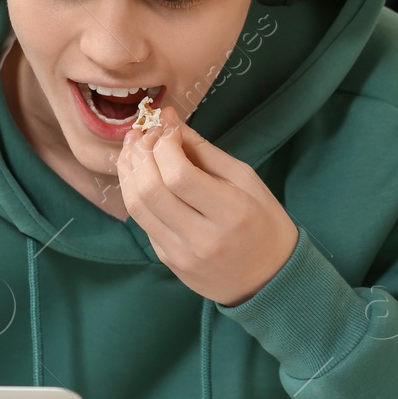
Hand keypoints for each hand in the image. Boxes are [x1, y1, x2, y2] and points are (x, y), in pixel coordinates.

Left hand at [117, 106, 298, 306]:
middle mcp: (202, 238)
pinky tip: (140, 174)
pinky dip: (136, 192)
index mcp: (231, 213)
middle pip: (151, 190)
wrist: (268, 279)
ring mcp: (181, 254)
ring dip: (129, 171)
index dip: (165, 145)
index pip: (179, 175)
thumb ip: (203, 150)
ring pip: (137, 207)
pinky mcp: (168, 261)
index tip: (170, 130)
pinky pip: (143, 222)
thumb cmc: (263, 221)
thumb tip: (168, 118)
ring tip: (133, 148)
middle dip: (141, 153)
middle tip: (146, 134)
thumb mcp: (245, 179)